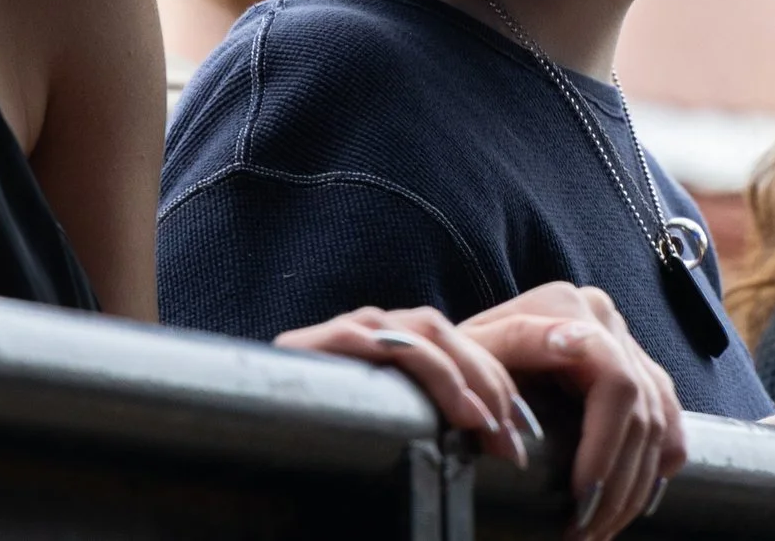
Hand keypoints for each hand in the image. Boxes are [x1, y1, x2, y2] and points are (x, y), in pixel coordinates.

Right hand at [278, 306, 538, 469]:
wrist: (251, 435)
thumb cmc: (332, 444)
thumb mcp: (395, 426)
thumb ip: (430, 420)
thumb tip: (495, 446)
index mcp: (399, 344)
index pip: (464, 345)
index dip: (500, 383)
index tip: (522, 436)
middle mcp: (376, 328)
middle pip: (448, 334)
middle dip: (490, 385)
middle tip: (511, 441)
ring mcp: (348, 331)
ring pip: (421, 332)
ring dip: (460, 377)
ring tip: (481, 424)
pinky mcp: (319, 344)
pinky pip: (372, 339)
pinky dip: (415, 365)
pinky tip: (439, 400)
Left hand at [461, 282, 686, 540]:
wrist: (468, 357)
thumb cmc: (463, 364)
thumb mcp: (471, 352)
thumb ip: (511, 344)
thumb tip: (568, 348)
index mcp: (568, 307)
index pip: (616, 383)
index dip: (605, 447)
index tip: (581, 499)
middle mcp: (605, 319)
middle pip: (641, 412)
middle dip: (618, 481)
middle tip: (586, 530)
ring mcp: (626, 343)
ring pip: (657, 424)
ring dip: (633, 487)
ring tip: (600, 528)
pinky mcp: (638, 370)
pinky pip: (669, 422)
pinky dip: (657, 465)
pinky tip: (634, 498)